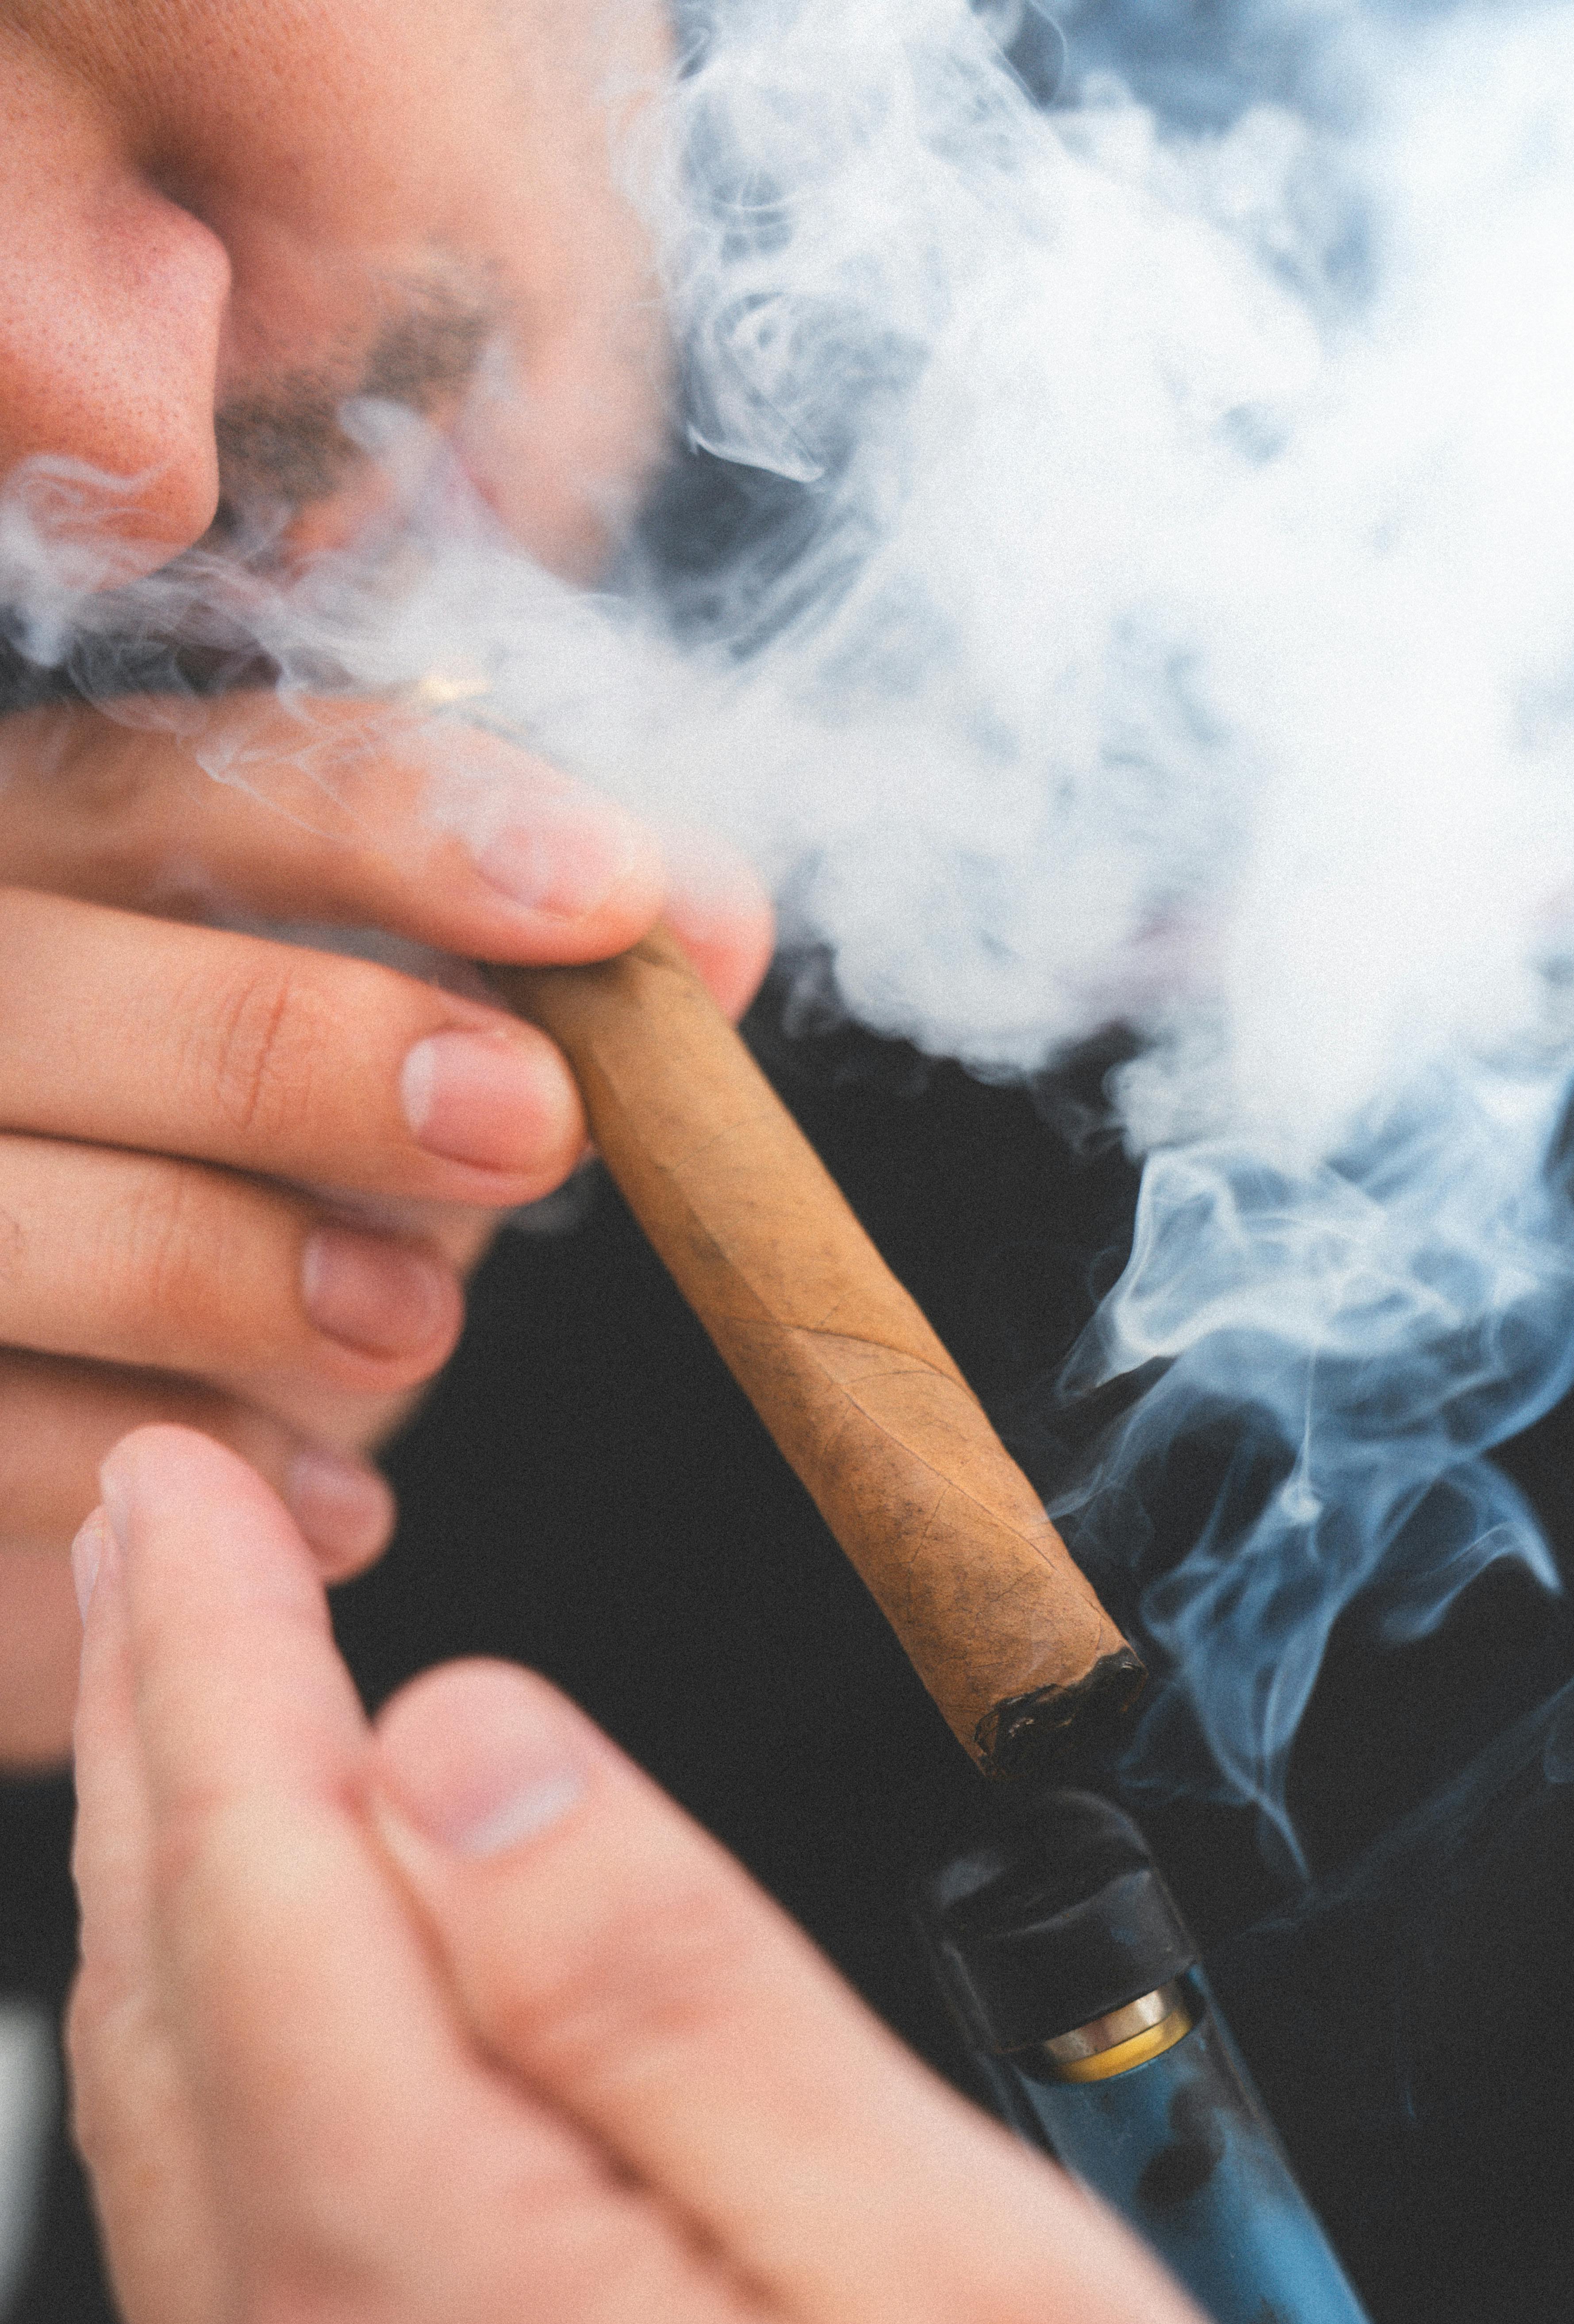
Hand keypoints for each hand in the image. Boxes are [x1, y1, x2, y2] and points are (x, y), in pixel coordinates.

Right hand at [0, 691, 770, 1767]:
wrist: (115, 1423)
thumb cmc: (267, 1188)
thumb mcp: (410, 1055)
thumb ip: (538, 973)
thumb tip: (716, 919)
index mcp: (43, 855)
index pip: (175, 782)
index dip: (395, 820)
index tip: (609, 889)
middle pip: (52, 986)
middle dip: (307, 1050)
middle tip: (532, 1123)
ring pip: (25, 1225)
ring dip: (249, 1276)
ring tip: (414, 1324)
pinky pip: (12, 1440)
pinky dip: (215, 1474)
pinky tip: (346, 1503)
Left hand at [68, 1424, 1515, 2323]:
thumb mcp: (981, 2305)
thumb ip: (692, 2011)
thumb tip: (483, 1768)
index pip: (267, 1888)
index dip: (216, 1664)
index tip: (182, 1511)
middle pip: (183, 2027)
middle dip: (174, 1767)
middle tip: (167, 1582)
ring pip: (193, 2188)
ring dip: (206, 1951)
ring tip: (230, 1785)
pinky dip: (263, 2148)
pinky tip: (331, 2093)